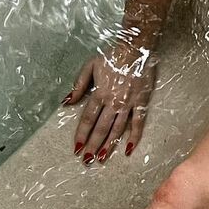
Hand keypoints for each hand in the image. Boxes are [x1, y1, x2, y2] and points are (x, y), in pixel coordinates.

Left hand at [64, 32, 156, 164]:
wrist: (136, 48)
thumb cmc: (113, 55)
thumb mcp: (90, 65)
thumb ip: (78, 85)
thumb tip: (67, 102)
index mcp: (99, 93)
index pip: (88, 119)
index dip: (81, 134)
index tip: (76, 147)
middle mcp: (113, 102)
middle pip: (101, 128)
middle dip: (93, 145)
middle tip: (87, 160)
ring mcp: (128, 104)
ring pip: (117, 129)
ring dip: (109, 145)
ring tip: (102, 158)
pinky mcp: (141, 102)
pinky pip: (138, 123)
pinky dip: (134, 137)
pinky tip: (128, 149)